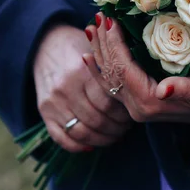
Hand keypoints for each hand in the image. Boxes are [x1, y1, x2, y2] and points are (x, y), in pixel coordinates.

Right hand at [32, 23, 131, 151]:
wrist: (45, 43)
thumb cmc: (80, 46)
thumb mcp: (97, 50)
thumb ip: (114, 69)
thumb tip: (146, 88)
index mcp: (81, 71)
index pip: (108, 103)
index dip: (124, 114)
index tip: (133, 115)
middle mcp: (65, 88)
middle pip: (97, 120)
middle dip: (116, 129)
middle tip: (126, 127)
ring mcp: (52, 102)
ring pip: (81, 132)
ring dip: (101, 139)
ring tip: (114, 135)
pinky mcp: (43, 112)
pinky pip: (61, 138)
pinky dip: (79, 145)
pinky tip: (93, 143)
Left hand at [84, 13, 189, 123]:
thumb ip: (183, 89)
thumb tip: (163, 90)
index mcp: (148, 101)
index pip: (122, 68)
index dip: (114, 43)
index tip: (109, 19)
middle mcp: (136, 107)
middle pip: (111, 71)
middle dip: (103, 43)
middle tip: (97, 16)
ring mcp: (134, 107)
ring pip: (108, 77)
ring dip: (98, 52)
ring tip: (90, 29)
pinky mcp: (136, 104)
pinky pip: (110, 85)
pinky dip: (97, 69)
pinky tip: (87, 57)